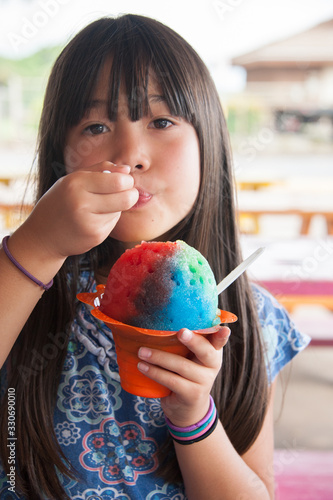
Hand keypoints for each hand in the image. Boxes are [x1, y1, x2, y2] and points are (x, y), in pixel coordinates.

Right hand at [20, 162, 138, 258]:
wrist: (43, 236)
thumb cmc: (61, 202)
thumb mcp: (73, 179)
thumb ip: (100, 169)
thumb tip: (126, 170)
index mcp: (76, 184)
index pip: (118, 181)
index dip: (127, 181)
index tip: (124, 182)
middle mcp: (81, 203)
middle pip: (126, 198)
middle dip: (131, 194)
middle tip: (127, 192)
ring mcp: (89, 223)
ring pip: (120, 210)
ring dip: (116, 207)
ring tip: (98, 207)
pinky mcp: (95, 237)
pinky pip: (113, 223)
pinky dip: (108, 219)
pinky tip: (93, 219)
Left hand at [138, 326, 230, 425]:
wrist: (188, 407)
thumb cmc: (186, 373)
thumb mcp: (190, 357)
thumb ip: (185, 342)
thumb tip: (161, 320)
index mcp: (213, 351)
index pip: (219, 340)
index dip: (221, 335)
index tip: (223, 329)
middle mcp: (212, 365)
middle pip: (205, 351)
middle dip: (193, 341)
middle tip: (181, 332)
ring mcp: (204, 381)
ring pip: (182, 366)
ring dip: (159, 357)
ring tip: (142, 351)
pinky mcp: (191, 394)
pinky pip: (171, 380)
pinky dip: (155, 372)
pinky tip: (142, 367)